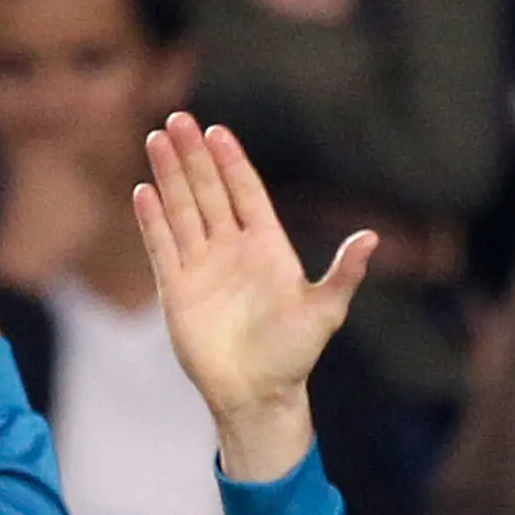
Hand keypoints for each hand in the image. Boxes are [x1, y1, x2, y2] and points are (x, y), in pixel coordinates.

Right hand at [134, 112, 374, 482]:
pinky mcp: (178, 290)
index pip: (245, 191)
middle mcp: (232, 248)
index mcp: (267, 245)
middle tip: (178, 120)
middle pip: (209, 191)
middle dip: (193, 157)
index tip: (216, 131)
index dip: (230, 161)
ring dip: (168, 177)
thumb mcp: (326, 311)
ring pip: (182, 211)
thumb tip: (371, 238)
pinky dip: (152, 221)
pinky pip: (162, 248)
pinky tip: (143, 192)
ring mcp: (203, 266)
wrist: (257, 394)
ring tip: (155, 141)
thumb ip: (344, 273)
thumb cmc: (295, 354)